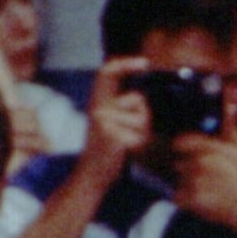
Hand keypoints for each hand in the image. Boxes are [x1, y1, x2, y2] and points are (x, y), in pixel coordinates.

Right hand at [77, 57, 153, 183]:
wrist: (92, 174)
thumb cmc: (107, 149)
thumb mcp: (112, 122)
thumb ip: (122, 106)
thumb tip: (141, 96)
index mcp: (97, 101)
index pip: (107, 72)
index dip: (125, 64)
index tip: (144, 63)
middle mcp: (98, 107)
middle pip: (137, 99)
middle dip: (144, 117)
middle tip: (130, 134)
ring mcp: (105, 121)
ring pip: (142, 119)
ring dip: (143, 134)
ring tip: (125, 143)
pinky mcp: (112, 136)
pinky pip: (140, 136)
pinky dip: (139, 146)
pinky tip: (125, 152)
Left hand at [171, 135, 236, 236]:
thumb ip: (231, 128)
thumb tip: (229, 104)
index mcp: (211, 149)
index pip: (181, 142)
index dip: (183, 148)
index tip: (186, 153)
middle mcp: (201, 164)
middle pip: (180, 163)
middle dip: (188, 171)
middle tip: (207, 180)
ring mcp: (195, 182)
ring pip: (179, 181)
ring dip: (188, 186)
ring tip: (209, 191)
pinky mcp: (192, 200)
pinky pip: (178, 197)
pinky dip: (186, 201)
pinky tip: (204, 202)